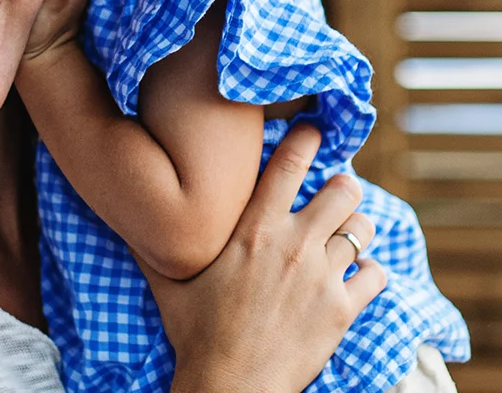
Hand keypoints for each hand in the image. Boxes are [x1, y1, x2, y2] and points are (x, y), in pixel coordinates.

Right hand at [145, 123, 384, 392]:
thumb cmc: (194, 335)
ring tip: (345, 237)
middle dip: (343, 188)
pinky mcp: (341, 310)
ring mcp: (321, 277)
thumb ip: (155, 243)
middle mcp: (293, 245)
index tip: (314, 133)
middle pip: (344, 189)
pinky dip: (369, 273)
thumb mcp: (169, 282)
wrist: (228, 387)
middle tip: (334, 196)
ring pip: (362, 230)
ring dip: (356, 231)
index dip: (309, 138)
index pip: (290, 162)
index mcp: (254, 229)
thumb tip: (126, 212)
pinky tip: (355, 278)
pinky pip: (375, 274)